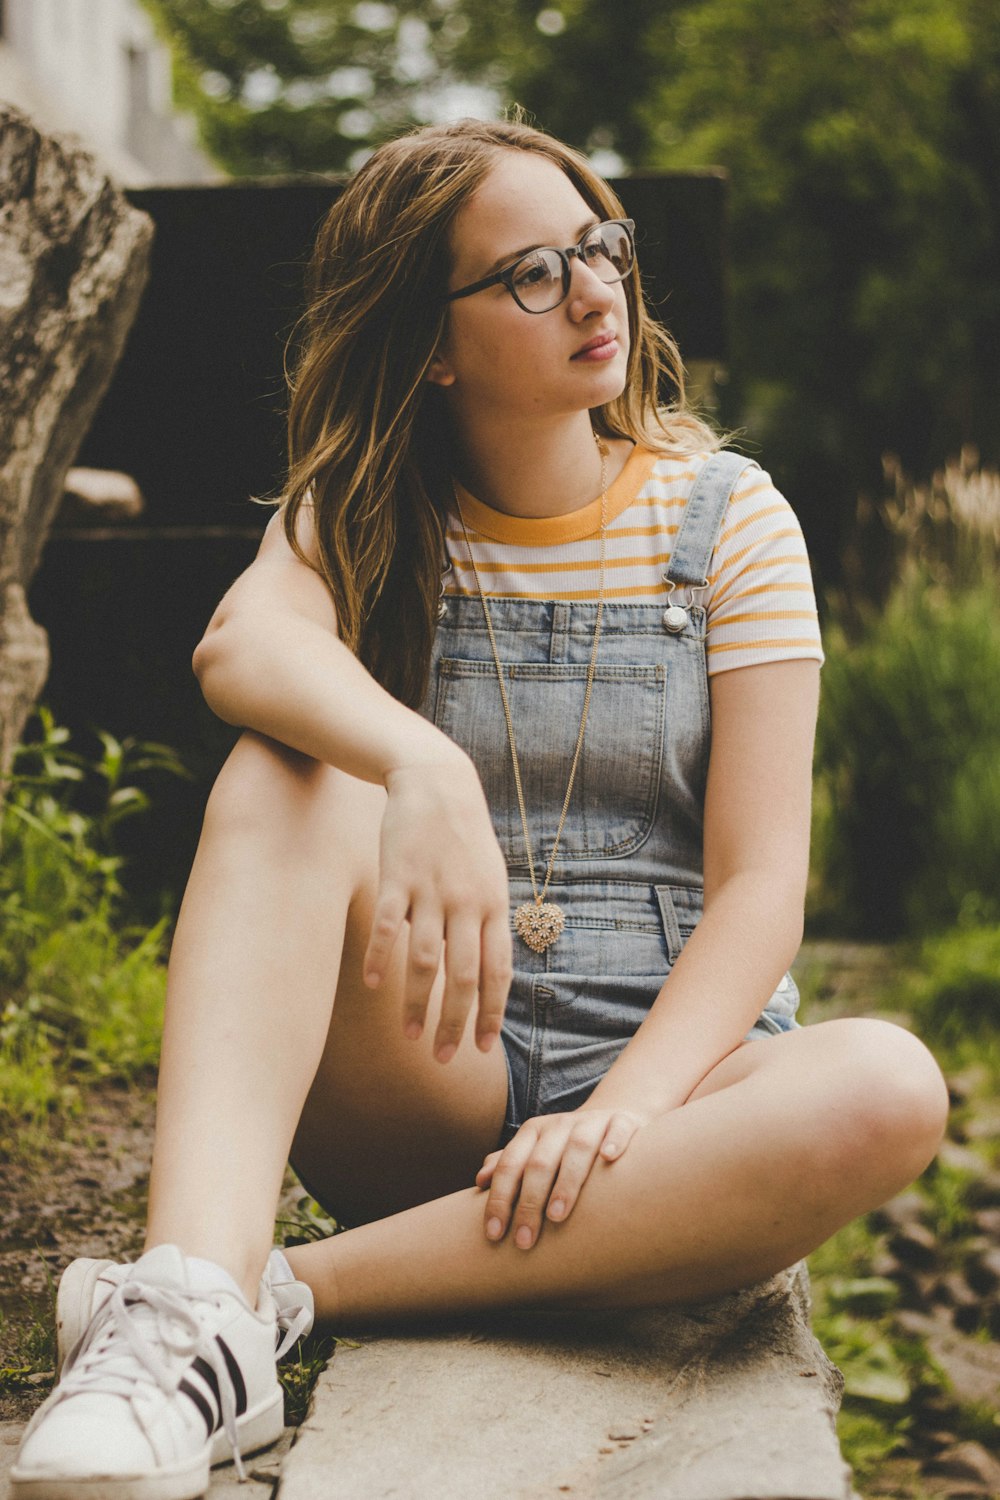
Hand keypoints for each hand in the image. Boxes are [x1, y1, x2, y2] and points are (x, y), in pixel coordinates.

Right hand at [362, 749, 512, 1062]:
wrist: (437, 782)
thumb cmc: (464, 836)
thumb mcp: (491, 876)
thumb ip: (489, 921)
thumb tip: (487, 969)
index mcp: (495, 906)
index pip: (498, 972)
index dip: (490, 1013)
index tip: (480, 1048)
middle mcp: (467, 903)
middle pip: (464, 976)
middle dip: (454, 1022)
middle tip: (444, 1058)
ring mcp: (432, 890)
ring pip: (426, 960)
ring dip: (417, 1003)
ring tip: (411, 1036)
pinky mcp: (398, 877)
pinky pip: (389, 926)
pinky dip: (381, 957)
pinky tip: (374, 984)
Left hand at [475, 1106, 647, 1248]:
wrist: (611, 1119)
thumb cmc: (565, 1149)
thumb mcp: (535, 1152)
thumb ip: (509, 1166)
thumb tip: (479, 1180)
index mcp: (533, 1132)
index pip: (510, 1166)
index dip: (500, 1199)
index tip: (494, 1235)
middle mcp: (559, 1125)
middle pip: (540, 1161)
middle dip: (529, 1202)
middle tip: (524, 1241)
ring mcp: (592, 1122)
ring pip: (577, 1147)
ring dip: (566, 1181)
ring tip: (557, 1216)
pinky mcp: (623, 1122)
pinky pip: (619, 1129)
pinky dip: (614, 1141)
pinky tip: (609, 1158)